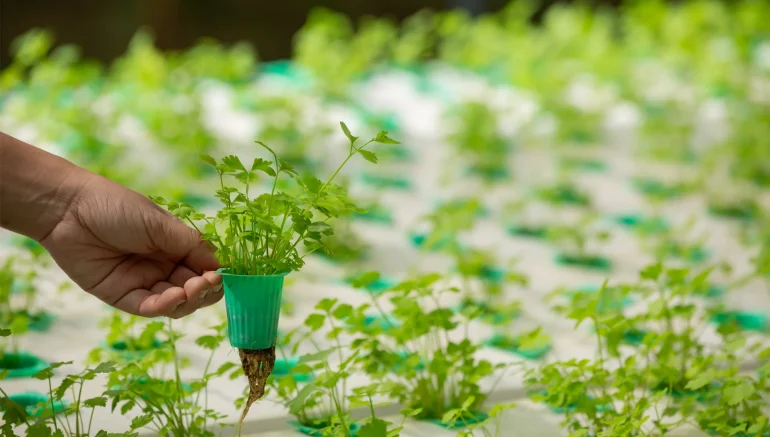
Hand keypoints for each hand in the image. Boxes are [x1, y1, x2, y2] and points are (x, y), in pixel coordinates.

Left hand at [40, 173, 222, 317]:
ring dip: (187, 300)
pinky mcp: (121, 296)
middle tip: (207, 283)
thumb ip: (191, 245)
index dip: (215, 275)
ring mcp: (142, 282)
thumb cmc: (116, 207)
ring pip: (175, 303)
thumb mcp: (161, 223)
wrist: (68, 210)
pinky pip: (148, 308)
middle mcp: (162, 266)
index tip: (221, 274)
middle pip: (193, 290)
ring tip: (191, 289)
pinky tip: (171, 298)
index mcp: (174, 246)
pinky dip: (163, 307)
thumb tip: (221, 266)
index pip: (204, 267)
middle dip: (204, 290)